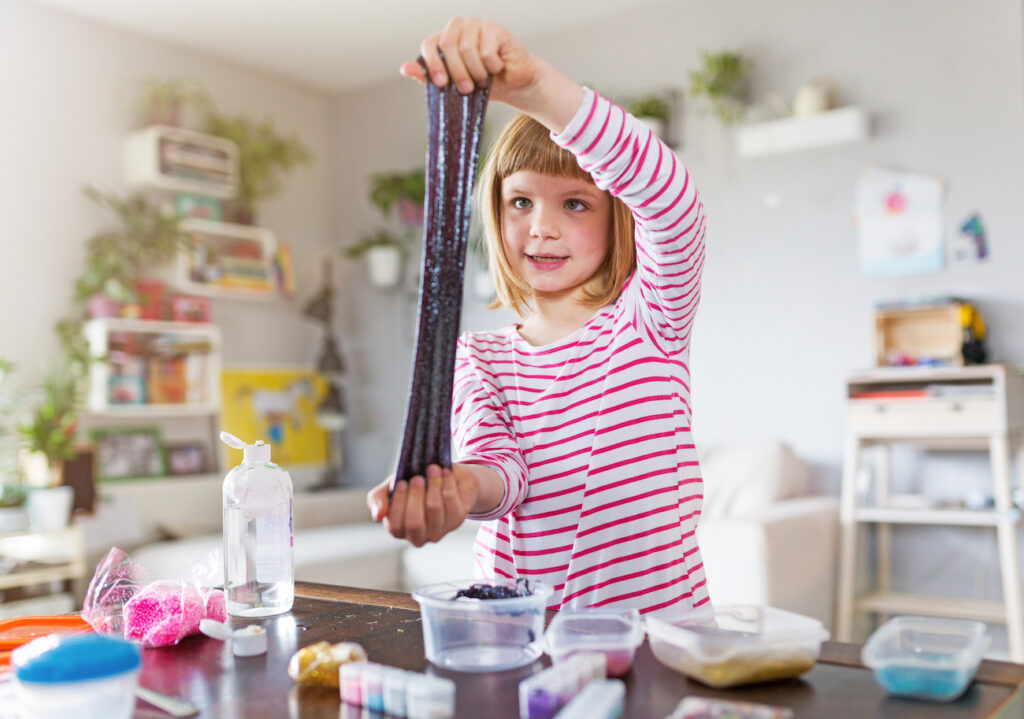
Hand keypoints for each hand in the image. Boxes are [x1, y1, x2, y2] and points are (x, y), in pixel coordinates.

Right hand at [366, 464, 478, 546]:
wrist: (443, 474)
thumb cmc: (412, 483)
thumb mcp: (391, 487)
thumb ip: (378, 499)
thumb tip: (378, 515)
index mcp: (400, 530)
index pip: (395, 525)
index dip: (398, 503)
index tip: (402, 483)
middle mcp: (420, 536)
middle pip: (414, 523)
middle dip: (415, 496)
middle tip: (417, 478)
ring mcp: (440, 530)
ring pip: (434, 510)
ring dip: (433, 485)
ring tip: (432, 469)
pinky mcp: (457, 519)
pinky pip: (452, 502)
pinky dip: (447, 483)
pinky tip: (445, 473)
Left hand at [400, 17, 535, 103]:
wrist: (513, 85)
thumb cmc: (482, 84)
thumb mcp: (453, 87)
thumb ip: (428, 78)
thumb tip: (404, 69)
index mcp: (443, 39)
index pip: (429, 44)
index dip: (432, 64)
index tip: (441, 84)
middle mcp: (457, 28)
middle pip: (447, 44)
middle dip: (456, 71)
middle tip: (466, 89)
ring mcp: (476, 25)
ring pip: (466, 48)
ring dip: (476, 71)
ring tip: (483, 81)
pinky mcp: (494, 28)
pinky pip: (486, 51)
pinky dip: (492, 66)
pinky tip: (497, 68)